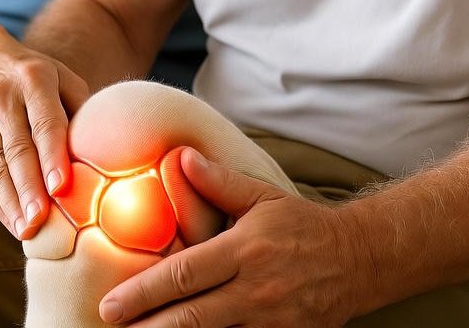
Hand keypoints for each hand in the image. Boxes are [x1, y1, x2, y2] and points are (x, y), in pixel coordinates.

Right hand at [0, 25, 88, 240]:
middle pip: (17, 148)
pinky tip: (13, 223)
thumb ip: (80, 110)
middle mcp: (4, 98)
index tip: (60, 187)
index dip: (52, 155)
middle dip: (29, 187)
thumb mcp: (63, 77)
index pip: (45, 121)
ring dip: (11, 201)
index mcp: (34, 79)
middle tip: (40, 219)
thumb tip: (100, 152)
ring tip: (26, 230)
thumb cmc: (37, 74)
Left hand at [99, 148, 370, 327]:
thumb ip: (219, 182)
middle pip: (193, 317)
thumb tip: (181, 158)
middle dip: (148, 327)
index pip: (185, 274)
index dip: (144, 291)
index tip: (111, 303)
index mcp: (244, 250)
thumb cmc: (301, 224)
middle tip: (111, 326)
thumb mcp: (261, 196)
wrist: (357, 259)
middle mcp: (256, 289)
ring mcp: (272, 321)